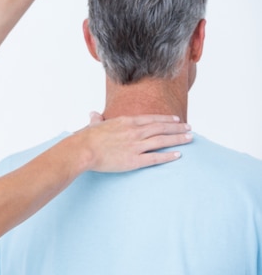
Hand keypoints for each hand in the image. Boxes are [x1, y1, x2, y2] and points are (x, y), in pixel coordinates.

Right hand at [77, 114, 191, 172]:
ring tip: (189, 138)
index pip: (151, 119)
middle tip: (189, 128)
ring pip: (162, 141)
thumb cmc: (86, 138)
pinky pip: (155, 158)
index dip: (165, 119)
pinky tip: (178, 155)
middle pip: (161, 128)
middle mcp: (134, 132)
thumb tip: (93, 114)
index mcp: (126, 122)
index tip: (176, 119)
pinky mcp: (134, 160)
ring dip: (177, 139)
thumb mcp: (94, 125)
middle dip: (177, 128)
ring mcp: (135, 146)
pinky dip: (168, 156)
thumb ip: (97, 119)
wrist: (83, 150)